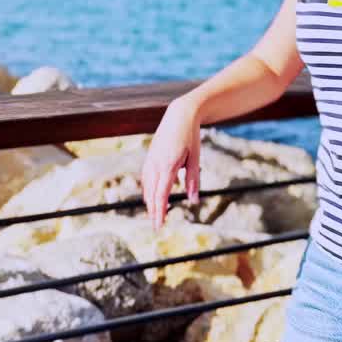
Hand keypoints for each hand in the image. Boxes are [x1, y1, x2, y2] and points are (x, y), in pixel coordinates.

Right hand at [141, 97, 201, 230]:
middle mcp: (156, 164)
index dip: (160, 211)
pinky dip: (148, 189)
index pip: (162, 195)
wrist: (179, 115)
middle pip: (152, 194)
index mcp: (168, 165)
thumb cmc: (190, 137)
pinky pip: (146, 177)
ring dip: (150, 202)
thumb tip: (193, 201)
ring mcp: (151, 159)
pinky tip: (151, 196)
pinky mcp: (150, 156)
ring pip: (147, 186)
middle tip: (157, 227)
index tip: (160, 225)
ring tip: (154, 215)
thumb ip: (193, 181)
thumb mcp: (195, 159)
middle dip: (154, 211)